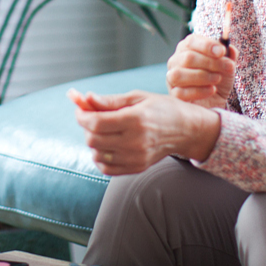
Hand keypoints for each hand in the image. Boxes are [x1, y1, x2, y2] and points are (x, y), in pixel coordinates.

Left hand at [68, 89, 219, 174]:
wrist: (186, 130)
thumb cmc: (161, 108)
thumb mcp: (137, 97)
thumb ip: (109, 100)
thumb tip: (85, 98)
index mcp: (136, 119)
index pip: (97, 123)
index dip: (82, 116)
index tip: (79, 110)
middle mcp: (136, 141)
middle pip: (94, 139)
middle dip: (86, 127)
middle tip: (90, 117)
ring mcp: (137, 157)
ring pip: (97, 154)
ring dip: (93, 142)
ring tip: (102, 130)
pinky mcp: (137, 167)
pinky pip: (107, 168)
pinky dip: (100, 157)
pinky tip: (106, 145)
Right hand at [166, 33, 238, 108]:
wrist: (216, 99)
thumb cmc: (218, 77)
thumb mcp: (227, 64)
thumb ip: (229, 54)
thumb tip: (228, 46)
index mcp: (187, 48)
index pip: (191, 41)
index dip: (207, 45)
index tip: (222, 52)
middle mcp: (176, 60)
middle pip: (188, 58)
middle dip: (210, 62)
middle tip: (228, 67)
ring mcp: (172, 77)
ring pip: (179, 74)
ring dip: (202, 76)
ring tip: (217, 79)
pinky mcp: (174, 94)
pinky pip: (181, 92)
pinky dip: (199, 91)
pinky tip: (212, 90)